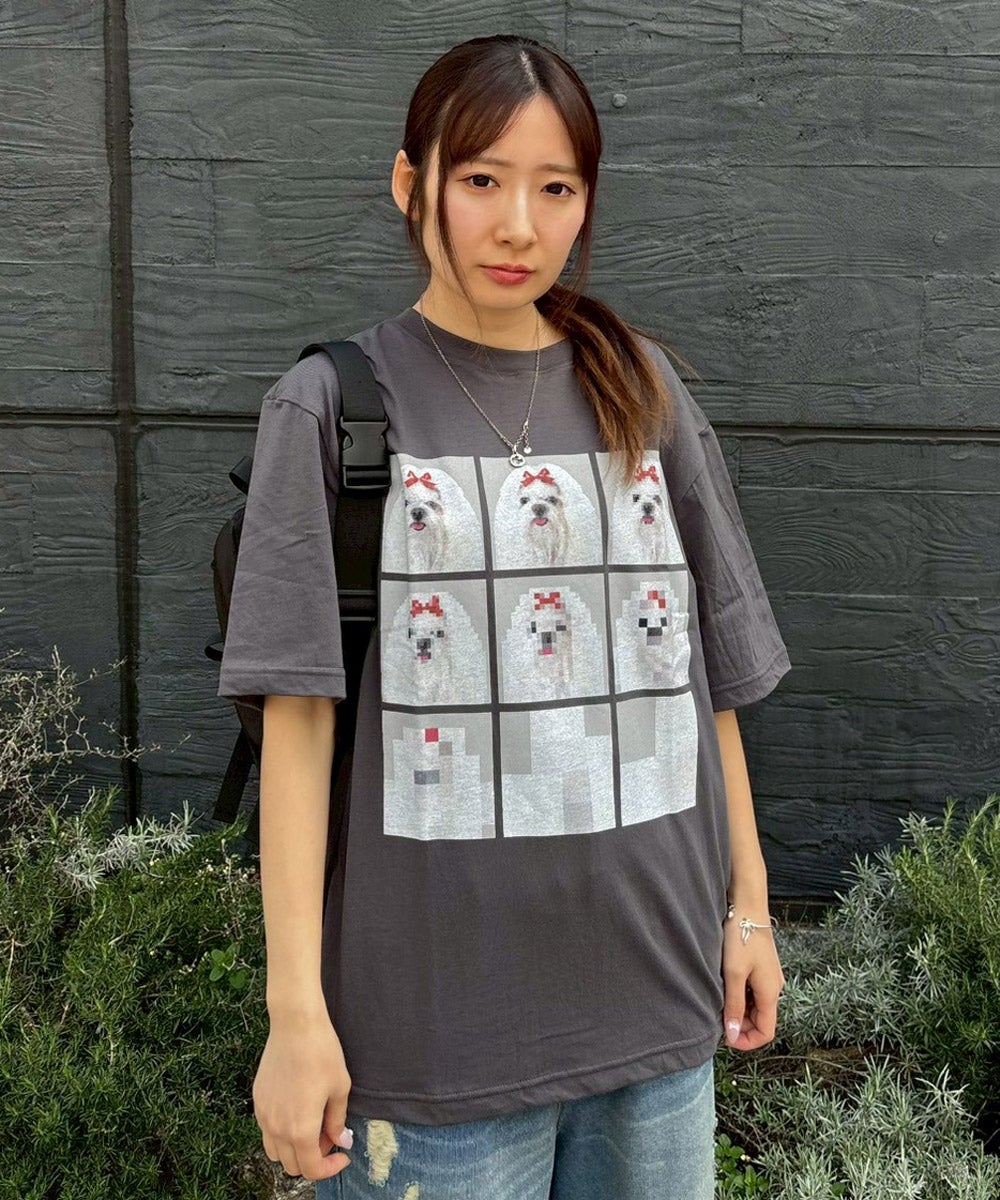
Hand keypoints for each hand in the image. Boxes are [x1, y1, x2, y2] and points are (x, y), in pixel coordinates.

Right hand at [253, 1007, 354, 1180]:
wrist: (295, 1024)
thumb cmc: (322, 1052)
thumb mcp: (340, 1088)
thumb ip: (337, 1121)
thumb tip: (341, 1142)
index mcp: (301, 1129)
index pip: (311, 1169)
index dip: (330, 1168)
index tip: (342, 1155)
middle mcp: (277, 1128)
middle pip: (292, 1165)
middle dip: (313, 1158)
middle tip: (329, 1135)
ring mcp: (264, 1115)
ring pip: (275, 1152)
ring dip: (294, 1149)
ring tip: (313, 1125)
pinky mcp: (258, 1100)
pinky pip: (266, 1131)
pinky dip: (281, 1133)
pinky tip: (297, 1110)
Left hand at [721, 909, 784, 1050]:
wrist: (747, 905)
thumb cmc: (740, 937)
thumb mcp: (734, 974)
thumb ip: (734, 1006)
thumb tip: (734, 1036)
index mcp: (771, 993)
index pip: (766, 1033)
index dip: (747, 1041)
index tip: (725, 1038)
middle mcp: (774, 988)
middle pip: (761, 1020)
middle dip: (740, 1025)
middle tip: (716, 1016)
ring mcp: (768, 977)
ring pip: (755, 1006)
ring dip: (738, 1009)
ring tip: (718, 999)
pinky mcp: (761, 967)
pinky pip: (752, 991)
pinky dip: (740, 995)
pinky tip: (724, 984)